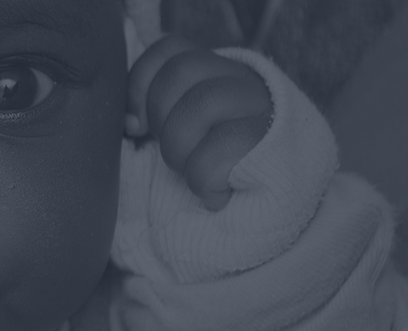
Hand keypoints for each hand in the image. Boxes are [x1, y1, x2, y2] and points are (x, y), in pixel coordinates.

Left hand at [127, 36, 272, 211]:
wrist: (277, 204)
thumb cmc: (217, 170)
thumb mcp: (183, 134)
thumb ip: (156, 116)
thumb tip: (129, 122)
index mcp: (216, 74)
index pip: (169, 50)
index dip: (140, 84)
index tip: (136, 126)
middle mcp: (243, 81)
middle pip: (181, 70)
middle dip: (160, 119)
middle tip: (172, 152)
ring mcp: (263, 108)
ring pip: (203, 101)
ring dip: (181, 150)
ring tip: (193, 174)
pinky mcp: (275, 143)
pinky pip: (222, 150)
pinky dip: (205, 181)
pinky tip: (215, 195)